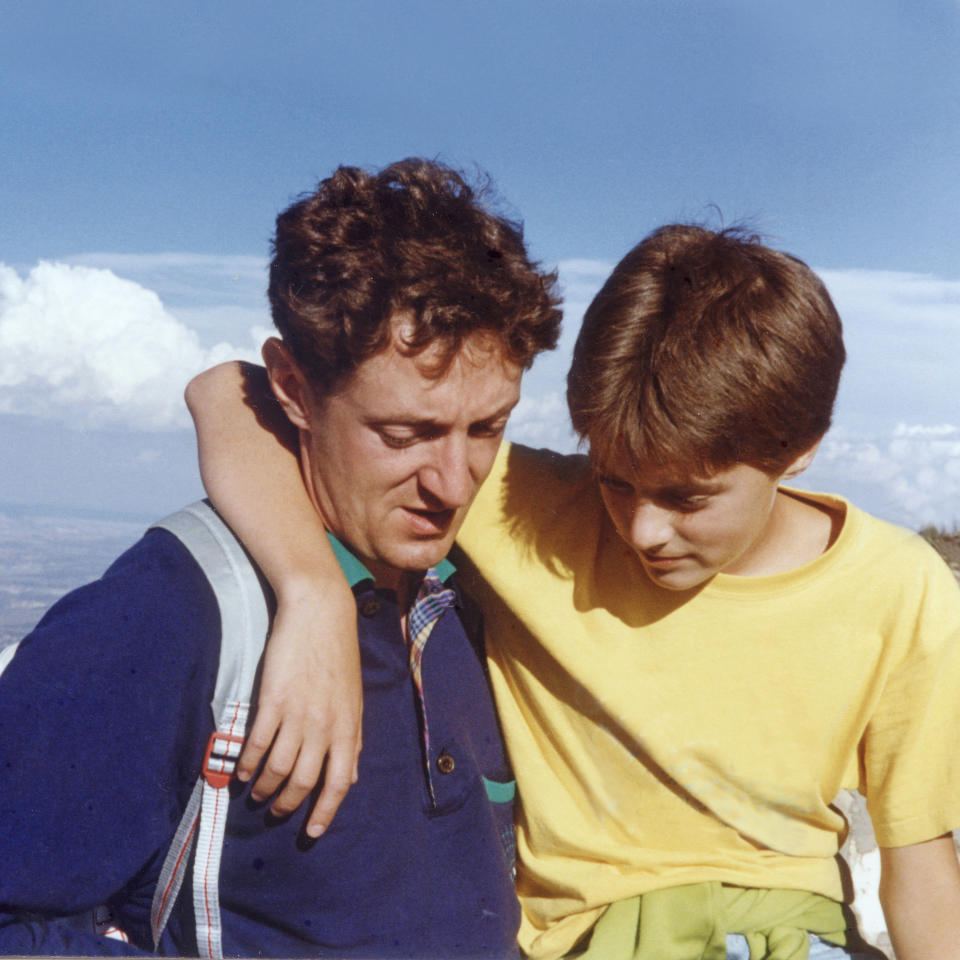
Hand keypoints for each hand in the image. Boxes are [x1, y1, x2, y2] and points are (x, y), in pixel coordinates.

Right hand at [236, 584, 362, 837]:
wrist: (320, 612)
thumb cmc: (338, 654)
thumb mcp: (353, 699)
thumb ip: (351, 738)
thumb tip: (350, 775)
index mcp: (349, 727)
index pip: (339, 782)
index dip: (325, 812)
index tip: (312, 833)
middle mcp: (325, 726)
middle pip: (305, 782)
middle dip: (288, 803)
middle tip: (275, 811)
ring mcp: (298, 714)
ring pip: (279, 767)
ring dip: (265, 787)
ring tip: (256, 792)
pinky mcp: (273, 700)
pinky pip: (258, 744)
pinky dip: (247, 762)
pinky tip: (242, 770)